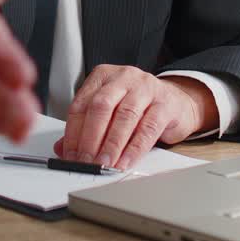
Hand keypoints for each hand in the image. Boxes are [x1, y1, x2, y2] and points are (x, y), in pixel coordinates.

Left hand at [54, 66, 217, 169]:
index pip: (81, 104)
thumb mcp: (110, 112)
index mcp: (103, 76)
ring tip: (103, 163)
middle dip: (90, 138)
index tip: (69, 154)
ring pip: (124, 117)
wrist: (177, 102)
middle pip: (101, 107)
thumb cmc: (138, 107)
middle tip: (85, 161)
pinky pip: (147, 128)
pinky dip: (134, 149)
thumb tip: (62, 149)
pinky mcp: (165, 104)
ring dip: (111, 145)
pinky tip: (125, 161)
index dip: (73, 132)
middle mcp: (123, 77)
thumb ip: (86, 127)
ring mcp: (146, 88)